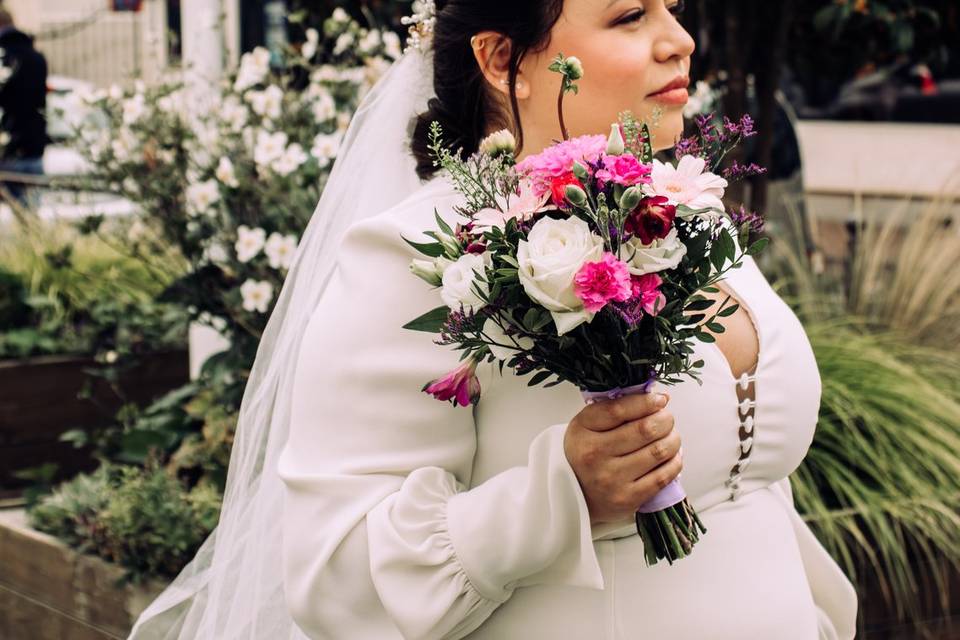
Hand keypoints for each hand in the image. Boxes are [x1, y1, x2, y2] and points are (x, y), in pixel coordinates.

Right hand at [564, 392, 681, 525]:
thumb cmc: (586, 452)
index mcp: (583, 431)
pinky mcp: (628, 499)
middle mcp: (595, 455)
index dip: (646, 402)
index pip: (619, 410)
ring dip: (673, 439)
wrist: (574, 493)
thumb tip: (660, 399)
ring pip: (658, 451)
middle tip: (666, 419)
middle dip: (665, 419)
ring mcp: (612, 479)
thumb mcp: (588, 424)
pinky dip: (674, 461)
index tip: (659, 399)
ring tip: (670, 436)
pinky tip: (671, 455)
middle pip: (645, 429)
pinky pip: (662, 476)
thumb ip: (617, 408)